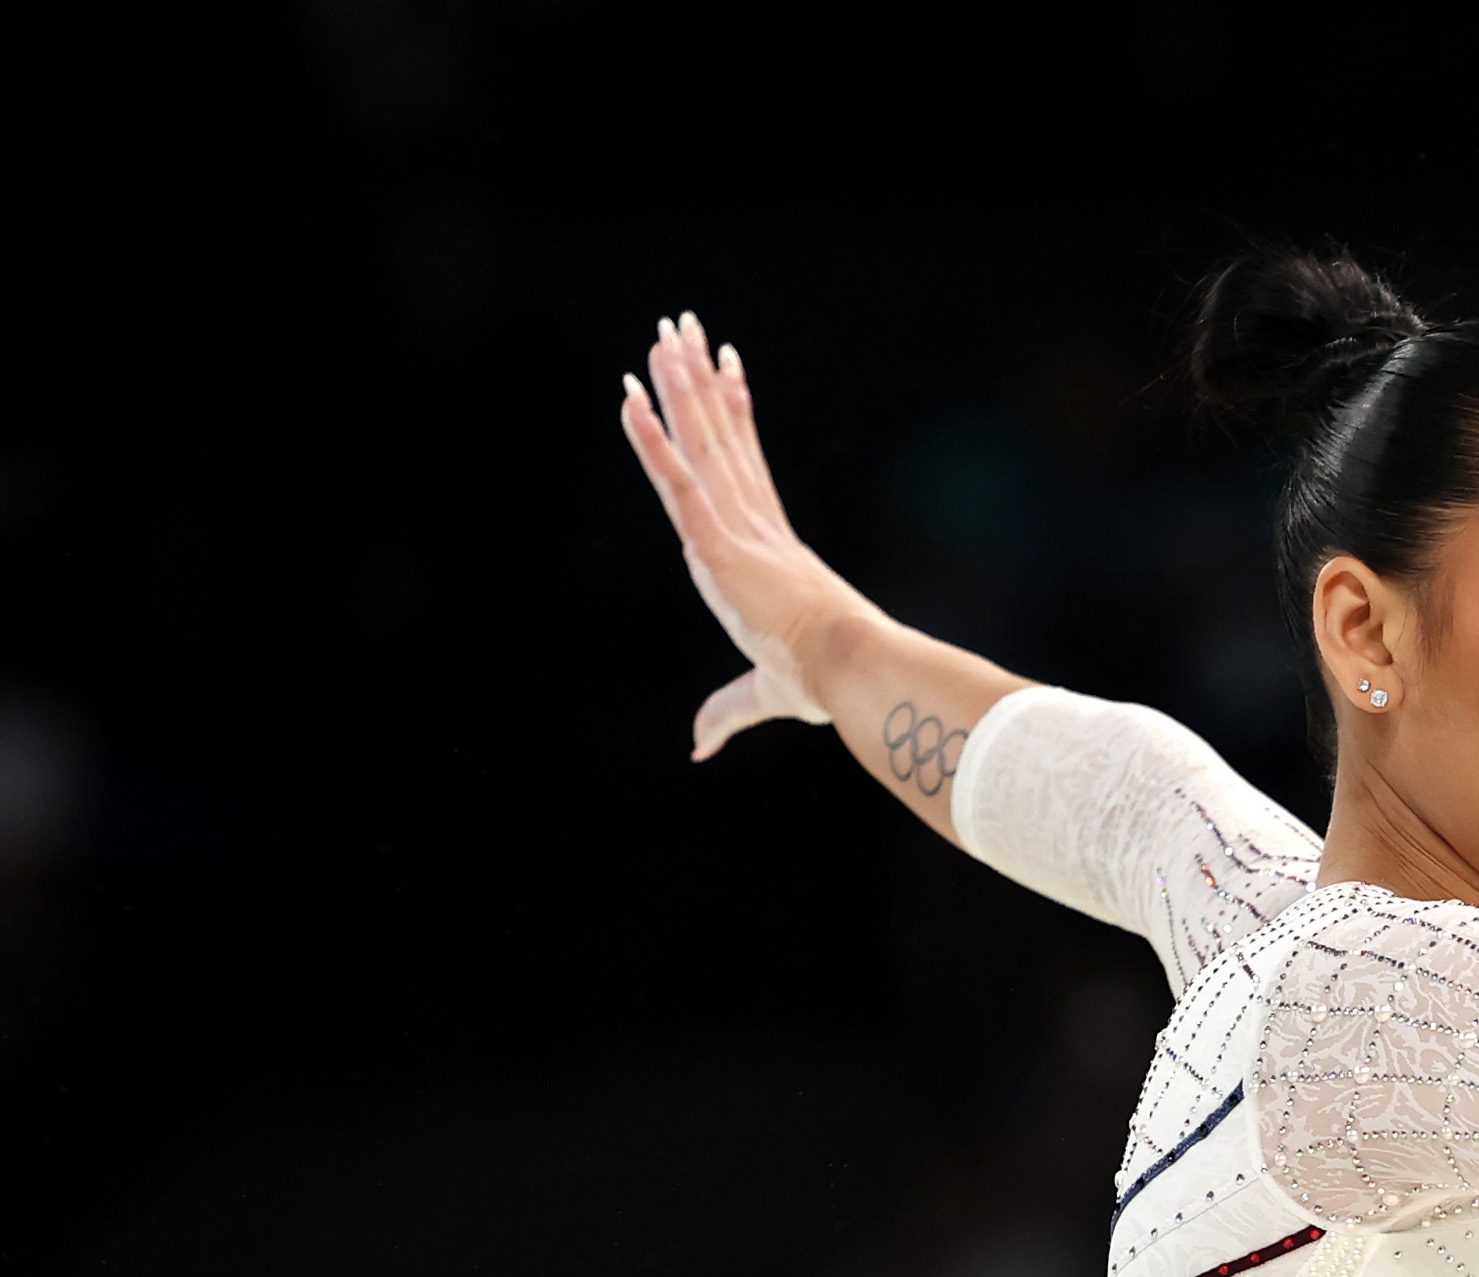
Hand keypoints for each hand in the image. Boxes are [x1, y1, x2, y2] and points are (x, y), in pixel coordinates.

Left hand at [616, 311, 845, 755]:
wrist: (848, 670)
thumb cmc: (823, 681)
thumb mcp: (762, 693)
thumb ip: (725, 710)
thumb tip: (698, 747)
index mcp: (768, 547)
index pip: (744, 467)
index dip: (734, 415)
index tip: (726, 370)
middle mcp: (751, 522)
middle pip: (719, 436)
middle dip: (699, 380)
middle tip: (685, 328)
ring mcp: (735, 525)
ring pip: (698, 441)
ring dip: (677, 385)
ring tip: (665, 332)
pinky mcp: (717, 540)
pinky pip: (674, 480)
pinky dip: (650, 440)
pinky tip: (630, 398)